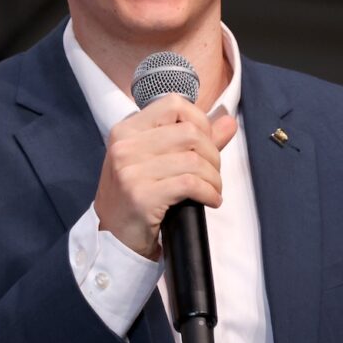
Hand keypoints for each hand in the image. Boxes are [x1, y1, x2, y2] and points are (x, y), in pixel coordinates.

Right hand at [94, 94, 238, 257]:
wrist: (114, 238)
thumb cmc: (137, 197)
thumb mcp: (156, 161)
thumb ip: (193, 140)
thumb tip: (229, 122)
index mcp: (126, 130)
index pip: (173, 104)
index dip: (199, 121)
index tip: (205, 144)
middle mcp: (125, 146)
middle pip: (189, 132)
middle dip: (212, 154)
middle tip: (213, 173)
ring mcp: (130, 170)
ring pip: (193, 160)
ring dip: (213, 177)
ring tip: (213, 189)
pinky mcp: (141, 195)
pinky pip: (190, 184)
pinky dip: (209, 192)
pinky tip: (210, 200)